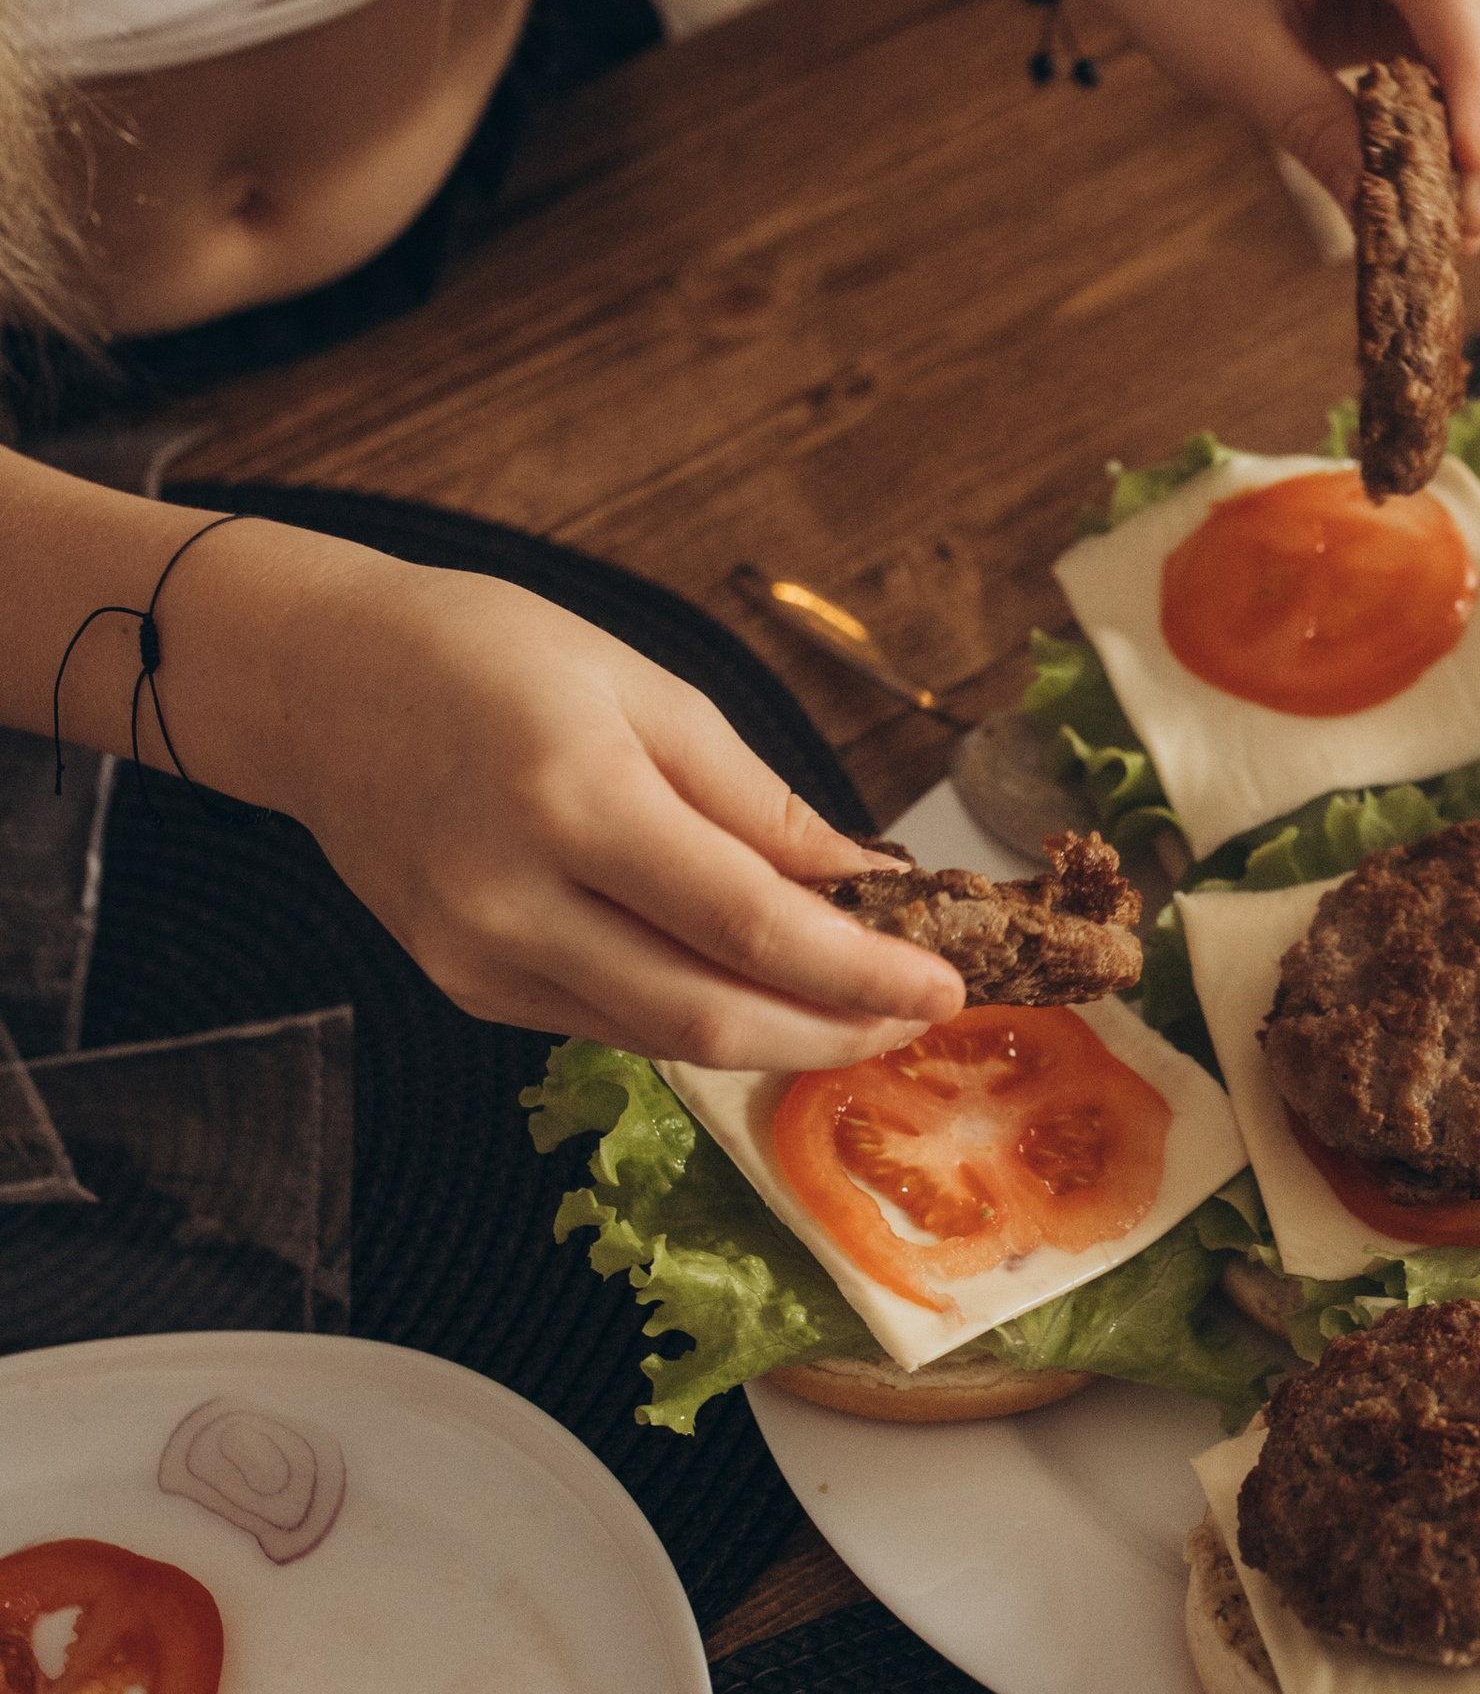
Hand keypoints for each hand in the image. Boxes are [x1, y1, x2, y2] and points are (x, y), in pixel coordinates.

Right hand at [182, 532, 965, 1066]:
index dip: (861, 974)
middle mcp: (519, 899)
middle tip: (917, 1018)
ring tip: (860, 1011)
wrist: (321, 684)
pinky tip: (756, 992)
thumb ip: (758, 805)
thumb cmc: (490, 656)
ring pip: (665, 1037)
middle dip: (834, 1031)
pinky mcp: (468, 988)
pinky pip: (610, 1022)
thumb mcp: (647, 692)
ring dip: (777, 1036)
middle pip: (714, 1016)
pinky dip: (697, 1015)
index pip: (751, 928)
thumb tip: (865, 884)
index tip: (943, 985)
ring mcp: (482, 958)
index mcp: (577, 799)